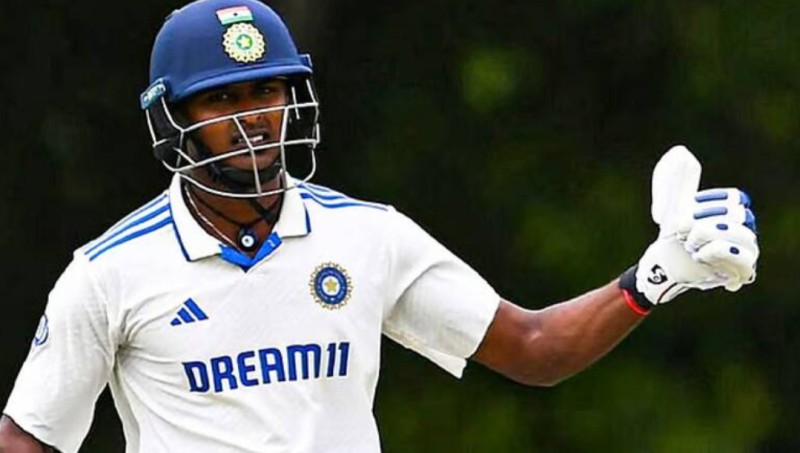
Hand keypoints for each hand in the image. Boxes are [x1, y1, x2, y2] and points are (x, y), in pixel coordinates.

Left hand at [620, 146, 758, 311]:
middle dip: (704, 223)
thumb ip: (679, 181)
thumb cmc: (673, 234)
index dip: (706, 205)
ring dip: (708, 238)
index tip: (683, 215)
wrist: (665, 265)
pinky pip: (744, 259)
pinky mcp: (742, 272)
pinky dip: (718, 254)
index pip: (734, 199)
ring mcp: (746, 250)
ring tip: (690, 245)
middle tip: (682, 232)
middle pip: (738, 216)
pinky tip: (700, 256)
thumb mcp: (673, 205)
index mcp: (732, 210)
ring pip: (743, 236)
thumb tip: (681, 152)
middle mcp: (745, 227)